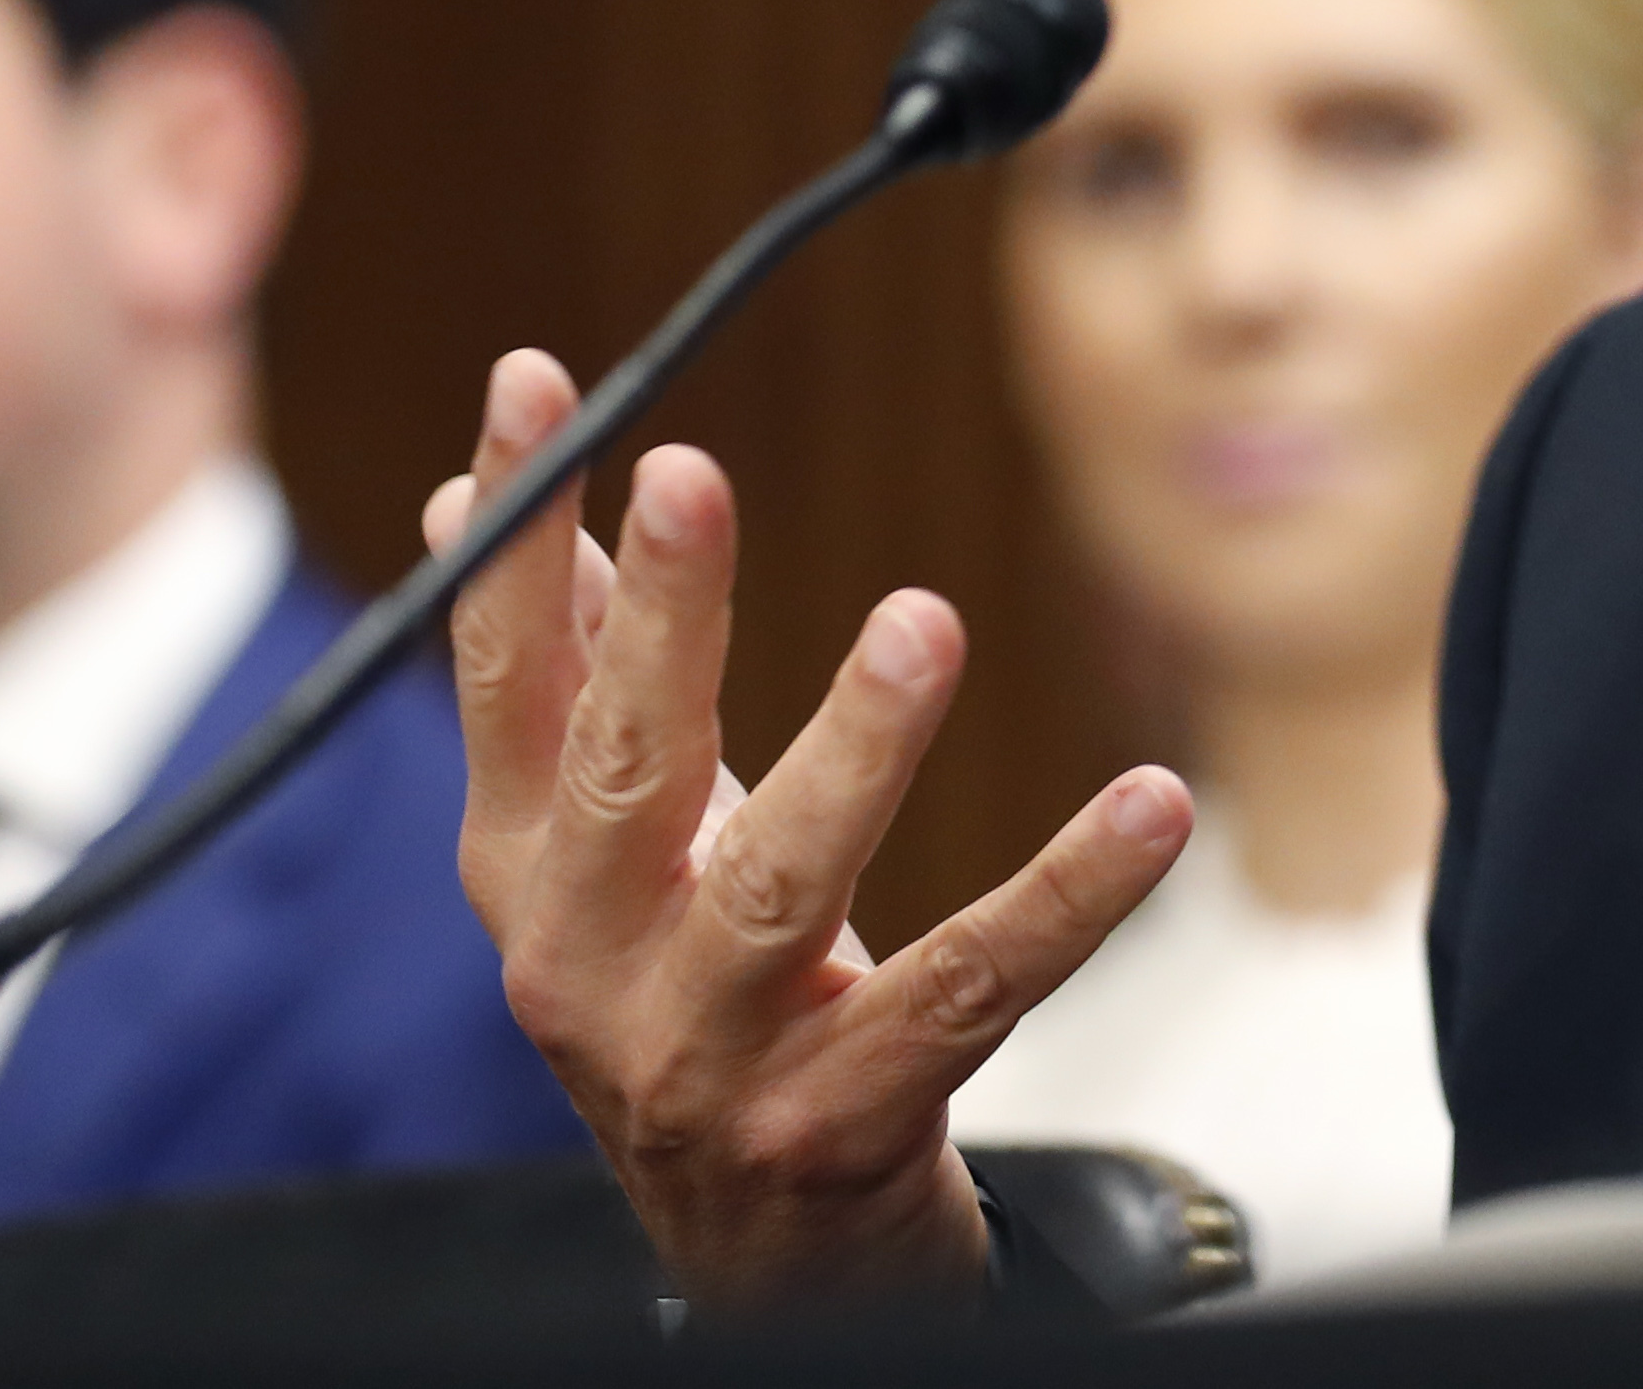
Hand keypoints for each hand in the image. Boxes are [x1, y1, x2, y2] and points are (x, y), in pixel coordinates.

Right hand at [432, 348, 1192, 1308]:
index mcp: (525, 878)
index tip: (536, 384)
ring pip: (780, 888)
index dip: (509, 542)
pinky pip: (971, 991)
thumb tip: (489, 486)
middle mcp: (587, 969)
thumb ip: (567, 675)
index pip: (502, 686)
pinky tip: (1152, 806)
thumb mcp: (614, 849)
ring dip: (852, 751)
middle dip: (658, 623)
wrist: (759, 1257)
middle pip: (625, 776)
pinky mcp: (838, 1127)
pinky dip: (1065, 896)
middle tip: (691, 472)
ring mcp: (705, 1059)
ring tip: (917, 621)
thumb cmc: (687, 1000)